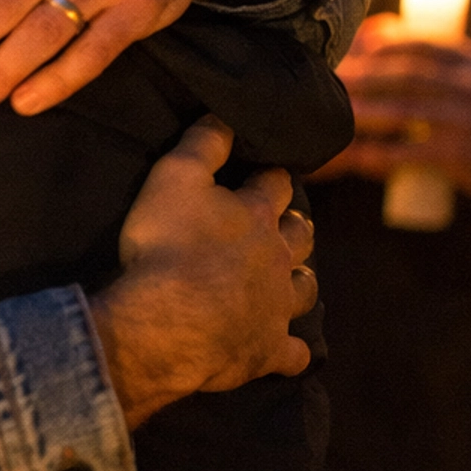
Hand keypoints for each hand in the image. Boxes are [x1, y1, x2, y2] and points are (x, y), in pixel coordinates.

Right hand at [87, 118, 315, 428]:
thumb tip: (225, 116)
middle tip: (290, 223)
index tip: (268, 174)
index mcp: (256, 215)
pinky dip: (293, 351)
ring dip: (301, 282)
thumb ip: (203, 144)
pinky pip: (293, 354)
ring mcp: (276, 308)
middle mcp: (277, 259)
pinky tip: (292, 352)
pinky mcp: (267, 350)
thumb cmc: (166, 245)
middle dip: (296, 226)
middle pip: (299, 236)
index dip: (272, 177)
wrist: (167, 321)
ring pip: (304, 290)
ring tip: (296, 279)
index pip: (275, 185)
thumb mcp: (173, 179)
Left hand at [315, 16, 470, 197]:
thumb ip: (442, 59)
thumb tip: (379, 32)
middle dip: (364, 74)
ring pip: (401, 110)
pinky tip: (357, 155)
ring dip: (363, 109)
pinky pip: (408, 152)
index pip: (422, 45)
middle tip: (335, 77)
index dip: (385, 43)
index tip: (358, 46)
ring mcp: (462, 120)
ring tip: (336, 110)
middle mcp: (468, 86)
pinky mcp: (457, 155)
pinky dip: (378, 154)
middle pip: (404, 75)